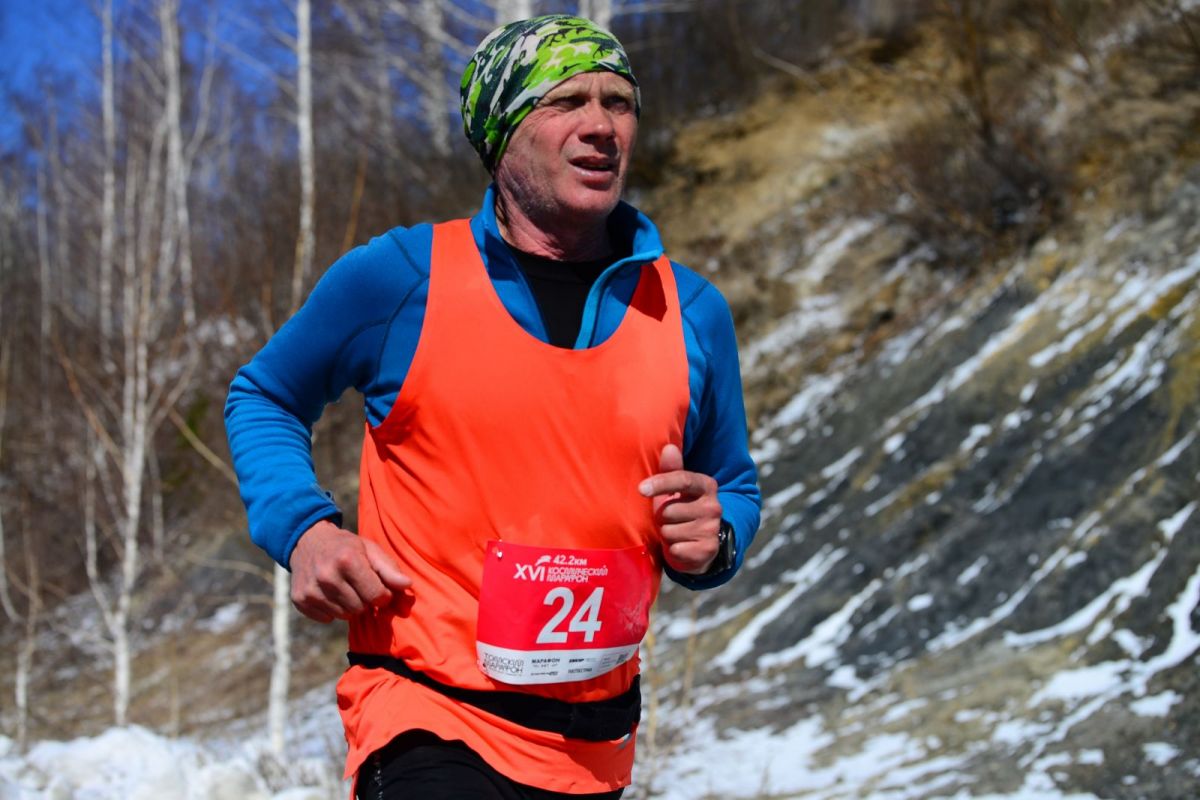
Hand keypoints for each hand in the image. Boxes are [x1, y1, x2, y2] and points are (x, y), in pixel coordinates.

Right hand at [288, 520, 411, 622]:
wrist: (307, 540)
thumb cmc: (346, 546)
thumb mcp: (370, 550)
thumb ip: (389, 569)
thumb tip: (407, 585)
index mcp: (348, 560)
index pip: (377, 596)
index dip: (383, 594)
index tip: (379, 586)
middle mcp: (327, 576)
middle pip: (360, 608)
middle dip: (365, 600)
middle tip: (359, 585)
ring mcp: (311, 590)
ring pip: (344, 616)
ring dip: (350, 606)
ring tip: (345, 588)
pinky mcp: (300, 600)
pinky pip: (327, 618)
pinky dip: (332, 610)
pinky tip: (330, 592)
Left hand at [638, 444, 722, 574]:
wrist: (700, 543)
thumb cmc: (681, 509)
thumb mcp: (675, 489)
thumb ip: (671, 469)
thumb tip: (669, 447)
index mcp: (706, 486)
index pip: (683, 480)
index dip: (660, 483)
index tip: (641, 489)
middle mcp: (714, 506)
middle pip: (670, 511)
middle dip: (662, 517)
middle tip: (669, 519)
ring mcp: (712, 529)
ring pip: (670, 531)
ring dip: (666, 534)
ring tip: (675, 532)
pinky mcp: (708, 550)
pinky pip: (676, 549)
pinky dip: (673, 550)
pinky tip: (680, 546)